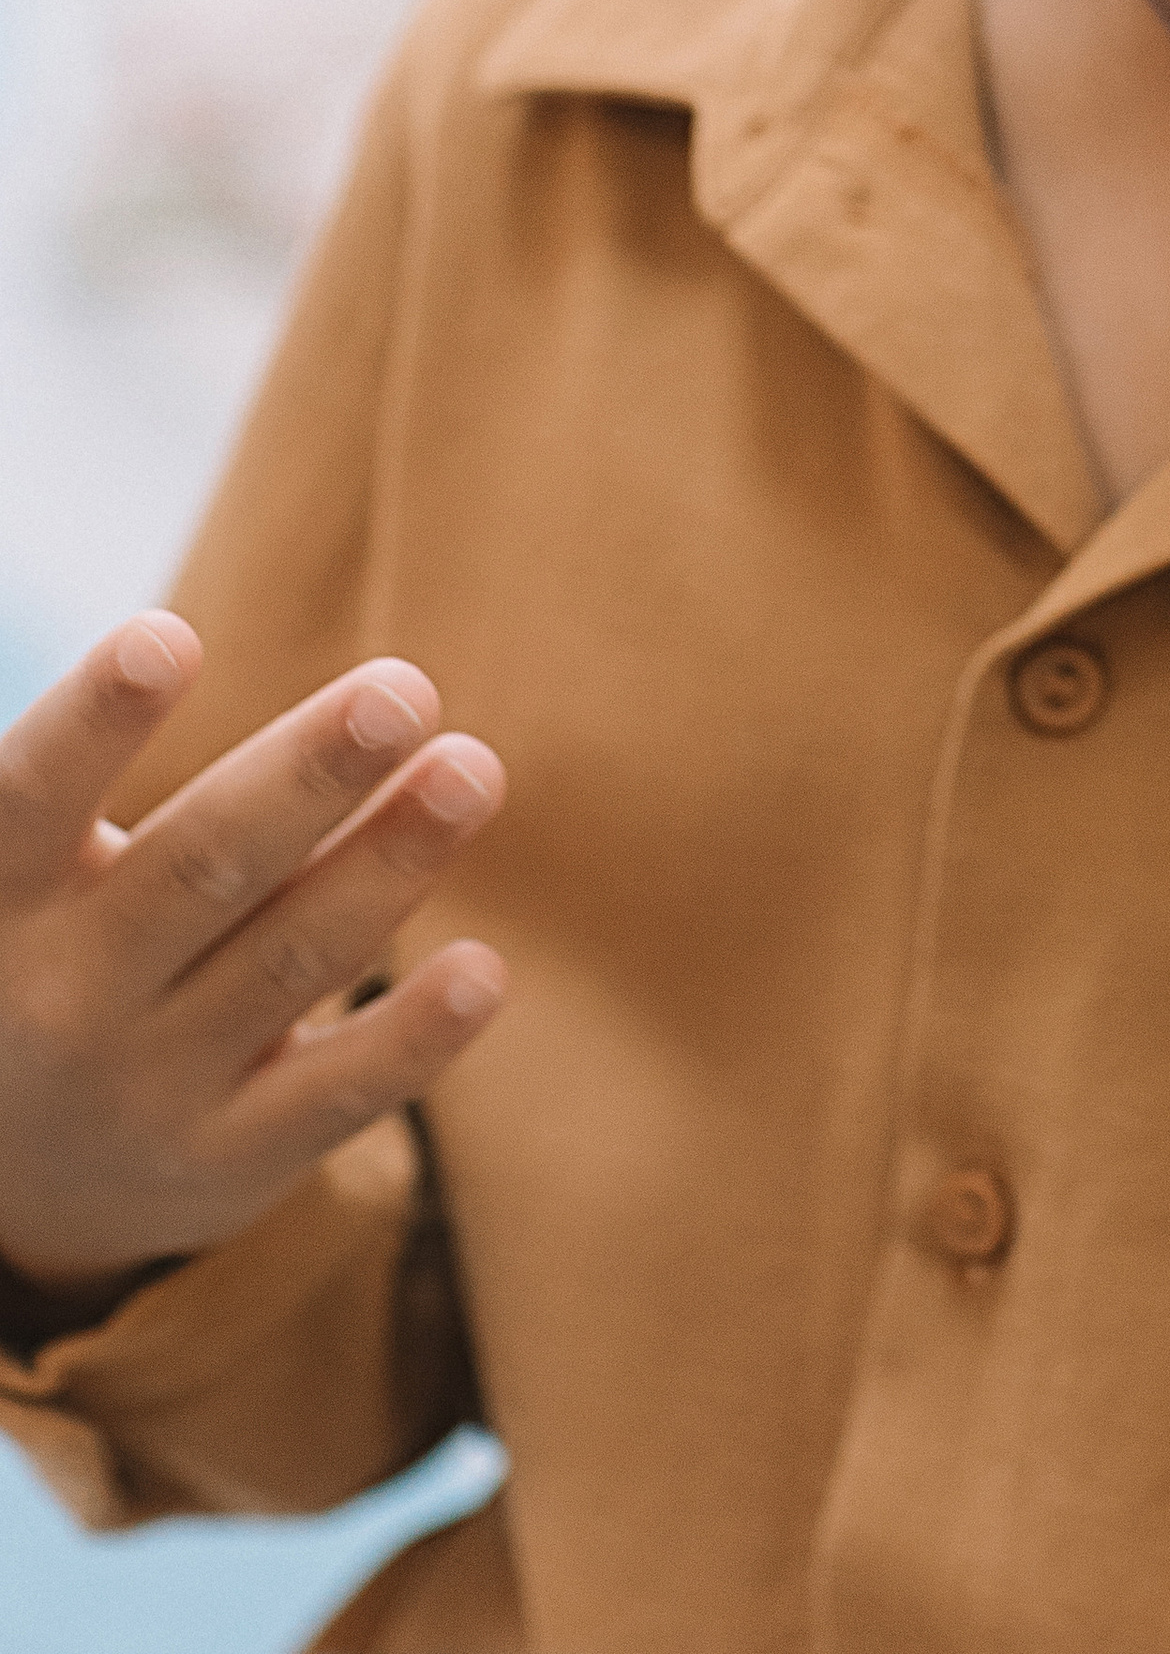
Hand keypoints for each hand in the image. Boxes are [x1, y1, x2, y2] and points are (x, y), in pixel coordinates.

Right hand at [0, 616, 505, 1307]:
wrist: (15, 1174)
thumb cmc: (48, 943)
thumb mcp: (21, 871)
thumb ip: (79, 773)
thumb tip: (226, 654)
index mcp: (2, 893)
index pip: (35, 796)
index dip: (95, 721)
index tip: (167, 636)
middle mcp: (66, 993)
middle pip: (203, 864)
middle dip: (309, 775)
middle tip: (403, 690)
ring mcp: (149, 1085)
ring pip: (289, 957)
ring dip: (389, 862)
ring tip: (472, 770)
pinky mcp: (230, 1161)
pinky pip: (334, 1096)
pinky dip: (409, 1039)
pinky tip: (480, 972)